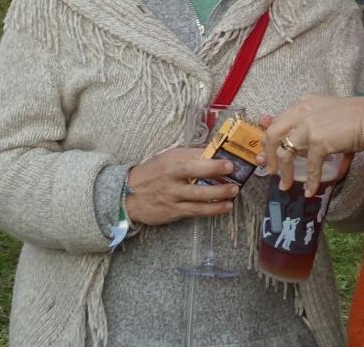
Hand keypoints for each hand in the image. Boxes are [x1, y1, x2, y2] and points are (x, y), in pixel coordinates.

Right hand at [123, 147, 238, 226]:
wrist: (130, 195)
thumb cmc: (152, 173)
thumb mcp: (167, 158)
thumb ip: (188, 156)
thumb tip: (213, 152)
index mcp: (171, 160)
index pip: (193, 155)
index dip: (211, 158)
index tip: (228, 159)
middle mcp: (172, 176)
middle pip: (195, 173)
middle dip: (215, 172)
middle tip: (233, 173)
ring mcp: (173, 195)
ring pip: (199, 196)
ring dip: (219, 195)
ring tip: (233, 193)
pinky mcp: (174, 211)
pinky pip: (196, 211)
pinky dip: (212, 210)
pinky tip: (224, 207)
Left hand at [260, 96, 363, 192]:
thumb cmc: (354, 117)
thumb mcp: (325, 114)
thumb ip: (311, 126)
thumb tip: (301, 151)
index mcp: (303, 104)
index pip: (278, 120)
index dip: (268, 137)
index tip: (263, 150)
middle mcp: (302, 112)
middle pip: (274, 133)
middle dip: (269, 154)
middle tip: (269, 170)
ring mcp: (309, 126)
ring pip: (286, 151)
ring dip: (284, 172)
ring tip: (285, 185)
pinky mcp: (320, 140)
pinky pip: (311, 166)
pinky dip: (310, 182)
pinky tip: (310, 192)